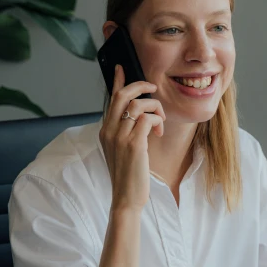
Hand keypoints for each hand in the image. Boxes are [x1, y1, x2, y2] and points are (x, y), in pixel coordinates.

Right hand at [99, 64, 165, 212]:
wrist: (126, 198)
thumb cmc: (128, 176)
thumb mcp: (121, 151)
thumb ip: (125, 132)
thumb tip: (140, 116)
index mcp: (105, 131)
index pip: (110, 99)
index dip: (117, 81)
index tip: (121, 68)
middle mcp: (109, 131)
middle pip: (122, 95)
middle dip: (140, 86)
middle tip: (153, 89)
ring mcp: (120, 137)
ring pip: (138, 105)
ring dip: (155, 108)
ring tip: (160, 122)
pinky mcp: (134, 144)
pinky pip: (147, 119)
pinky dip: (157, 120)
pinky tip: (159, 131)